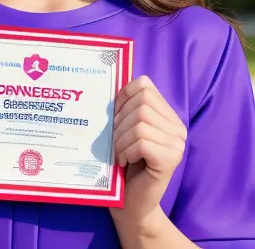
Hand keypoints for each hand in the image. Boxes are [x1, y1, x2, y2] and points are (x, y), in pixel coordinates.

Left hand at [109, 75, 186, 229]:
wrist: (131, 204)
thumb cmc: (124, 163)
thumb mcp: (124, 130)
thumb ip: (124, 108)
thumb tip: (108, 80)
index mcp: (167, 116)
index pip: (144, 85)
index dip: (123, 95)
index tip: (113, 113)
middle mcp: (177, 128)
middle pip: (141, 103)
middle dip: (119, 122)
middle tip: (116, 141)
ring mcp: (177, 144)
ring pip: (140, 123)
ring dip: (120, 139)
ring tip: (120, 153)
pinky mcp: (171, 160)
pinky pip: (142, 141)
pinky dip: (126, 150)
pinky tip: (125, 162)